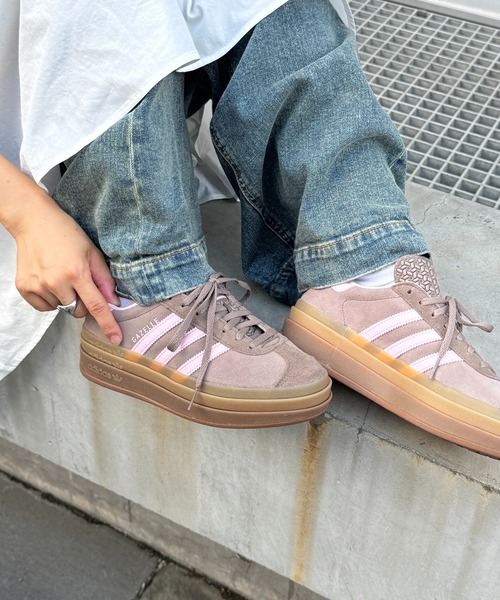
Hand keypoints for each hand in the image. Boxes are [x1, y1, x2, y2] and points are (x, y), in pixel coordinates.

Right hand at [0, 154, 121, 344]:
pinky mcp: (25, 288)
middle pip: (78, 311)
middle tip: (78, 282)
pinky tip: (49, 279)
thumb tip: (114, 303)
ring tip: (61, 275)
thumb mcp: (92, 252)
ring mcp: (38, 286)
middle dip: (83, 302)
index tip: (116, 339)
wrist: (34, 221)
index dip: (108, 324)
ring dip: (65, 298)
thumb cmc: (67, 234)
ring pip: (61, 309)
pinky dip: (50, 299)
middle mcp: (56, 282)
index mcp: (77, 273)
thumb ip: (104, 279)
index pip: (97, 306)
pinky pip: (45, 307)